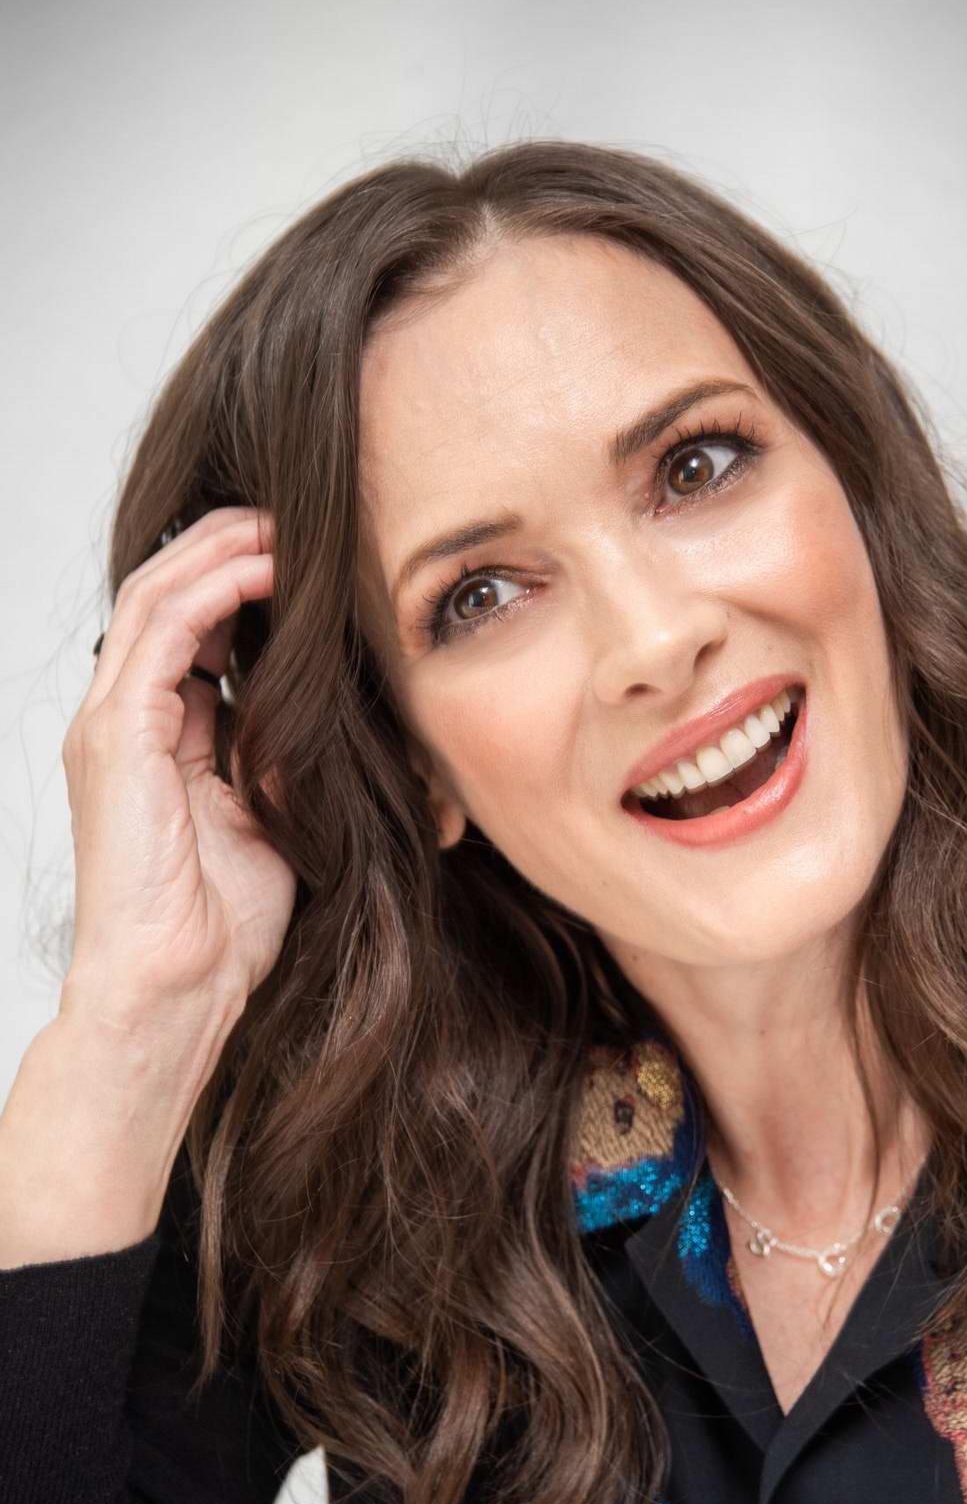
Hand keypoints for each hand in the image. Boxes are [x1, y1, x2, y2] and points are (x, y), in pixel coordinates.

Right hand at [60, 507, 295, 1036]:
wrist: (178, 987)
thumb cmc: (221, 925)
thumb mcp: (269, 816)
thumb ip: (276, 754)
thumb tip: (318, 707)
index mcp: (153, 737)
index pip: (186, 627)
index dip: (240, 580)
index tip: (306, 558)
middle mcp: (121, 719)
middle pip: (164, 594)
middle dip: (227, 544)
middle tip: (295, 516)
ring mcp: (110, 724)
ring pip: (156, 595)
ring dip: (222, 550)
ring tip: (284, 524)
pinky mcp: (116, 736)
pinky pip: (160, 633)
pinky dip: (213, 589)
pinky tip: (265, 570)